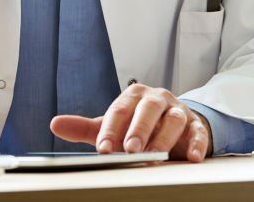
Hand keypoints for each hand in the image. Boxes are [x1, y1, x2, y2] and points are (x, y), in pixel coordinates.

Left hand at [50, 83, 211, 161]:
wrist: (175, 125)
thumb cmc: (139, 126)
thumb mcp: (113, 126)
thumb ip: (86, 127)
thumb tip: (55, 124)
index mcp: (134, 96)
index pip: (120, 109)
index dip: (111, 129)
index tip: (103, 148)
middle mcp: (157, 99)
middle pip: (148, 109)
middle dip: (139, 129)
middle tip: (130, 149)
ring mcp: (179, 110)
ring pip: (173, 119)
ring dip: (163, 137)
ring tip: (154, 156)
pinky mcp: (196, 125)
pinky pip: (198, 131)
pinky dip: (197, 144)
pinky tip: (193, 157)